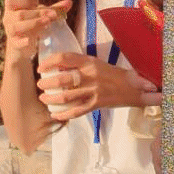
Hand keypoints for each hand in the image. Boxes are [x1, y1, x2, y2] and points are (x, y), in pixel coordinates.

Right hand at [3, 0, 71, 61]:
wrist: (22, 47)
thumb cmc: (31, 24)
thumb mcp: (41, 15)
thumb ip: (54, 9)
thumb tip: (70, 2)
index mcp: (12, 9)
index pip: (12, 1)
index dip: (24, 0)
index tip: (36, 2)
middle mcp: (8, 19)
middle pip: (21, 14)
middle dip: (38, 13)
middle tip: (53, 14)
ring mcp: (10, 32)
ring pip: (17, 27)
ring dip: (33, 24)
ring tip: (47, 23)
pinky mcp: (14, 44)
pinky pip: (16, 42)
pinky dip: (23, 42)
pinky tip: (30, 41)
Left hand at [37, 52, 159, 121]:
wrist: (133, 86)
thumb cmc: (111, 74)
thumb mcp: (96, 63)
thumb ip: (79, 65)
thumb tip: (56, 67)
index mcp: (90, 62)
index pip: (65, 58)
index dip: (49, 62)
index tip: (41, 67)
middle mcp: (90, 75)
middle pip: (62, 79)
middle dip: (47, 83)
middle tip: (40, 85)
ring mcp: (93, 91)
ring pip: (66, 97)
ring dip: (51, 99)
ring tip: (44, 99)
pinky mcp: (96, 104)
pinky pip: (76, 111)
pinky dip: (64, 115)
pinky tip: (56, 115)